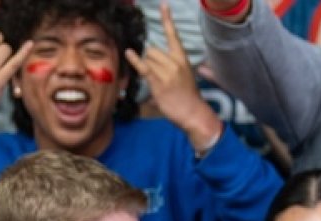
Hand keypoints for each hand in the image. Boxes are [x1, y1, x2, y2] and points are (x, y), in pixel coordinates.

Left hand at [124, 3, 219, 150]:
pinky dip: (135, 60)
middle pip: (153, 50)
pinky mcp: (158, 82)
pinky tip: (129, 53)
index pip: (173, 35)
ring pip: (148, 59)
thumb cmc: (187, 95)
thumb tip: (152, 60)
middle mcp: (174, 62)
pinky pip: (144, 67)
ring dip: (146, 67)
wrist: (192, 111)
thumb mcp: (185, 75)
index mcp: (182, 58)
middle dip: (150, 59)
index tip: (163, 5)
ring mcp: (166, 72)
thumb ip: (171, 65)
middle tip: (156, 74)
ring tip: (156, 80)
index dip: (167, 19)